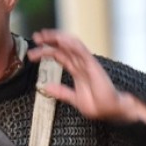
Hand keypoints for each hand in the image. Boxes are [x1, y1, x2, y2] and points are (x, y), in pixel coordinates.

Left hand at [28, 29, 145, 124]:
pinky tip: (61, 40)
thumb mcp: (74, 98)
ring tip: (43, 36)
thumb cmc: (98, 104)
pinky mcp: (93, 66)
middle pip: (63, 47)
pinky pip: (82, 51)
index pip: (59, 55)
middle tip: (35, 37)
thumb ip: (61, 92)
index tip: (33, 52)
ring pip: (70, 45)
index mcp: (76, 69)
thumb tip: (46, 87)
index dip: (46, 50)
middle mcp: (81, 63)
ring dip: (57, 39)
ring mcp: (87, 63)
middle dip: (49, 41)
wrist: (112, 110)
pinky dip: (71, 44)